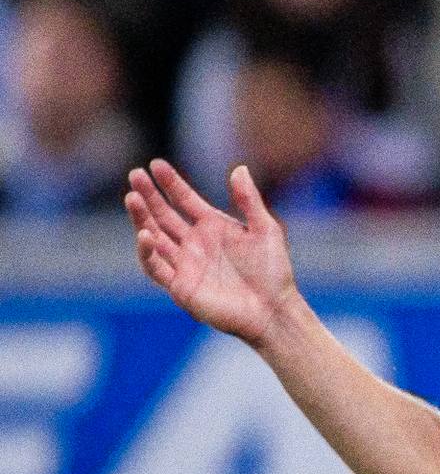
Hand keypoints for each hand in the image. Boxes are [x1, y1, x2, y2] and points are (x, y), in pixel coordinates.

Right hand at [125, 161, 300, 346]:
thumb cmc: (273, 271)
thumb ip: (249, 200)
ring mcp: (184, 263)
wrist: (273, 309)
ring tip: (132, 198)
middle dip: (148, 195)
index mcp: (212, 226)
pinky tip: (145, 234)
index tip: (155, 164)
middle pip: (163, 215)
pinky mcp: (180, 286)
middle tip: (135, 175)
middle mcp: (194, 243)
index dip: (170, 183)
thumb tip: (239, 168)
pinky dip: (147, 251)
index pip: (184, 199)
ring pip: (154, 237)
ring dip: (141, 218)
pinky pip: (156, 267)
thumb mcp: (266, 230)